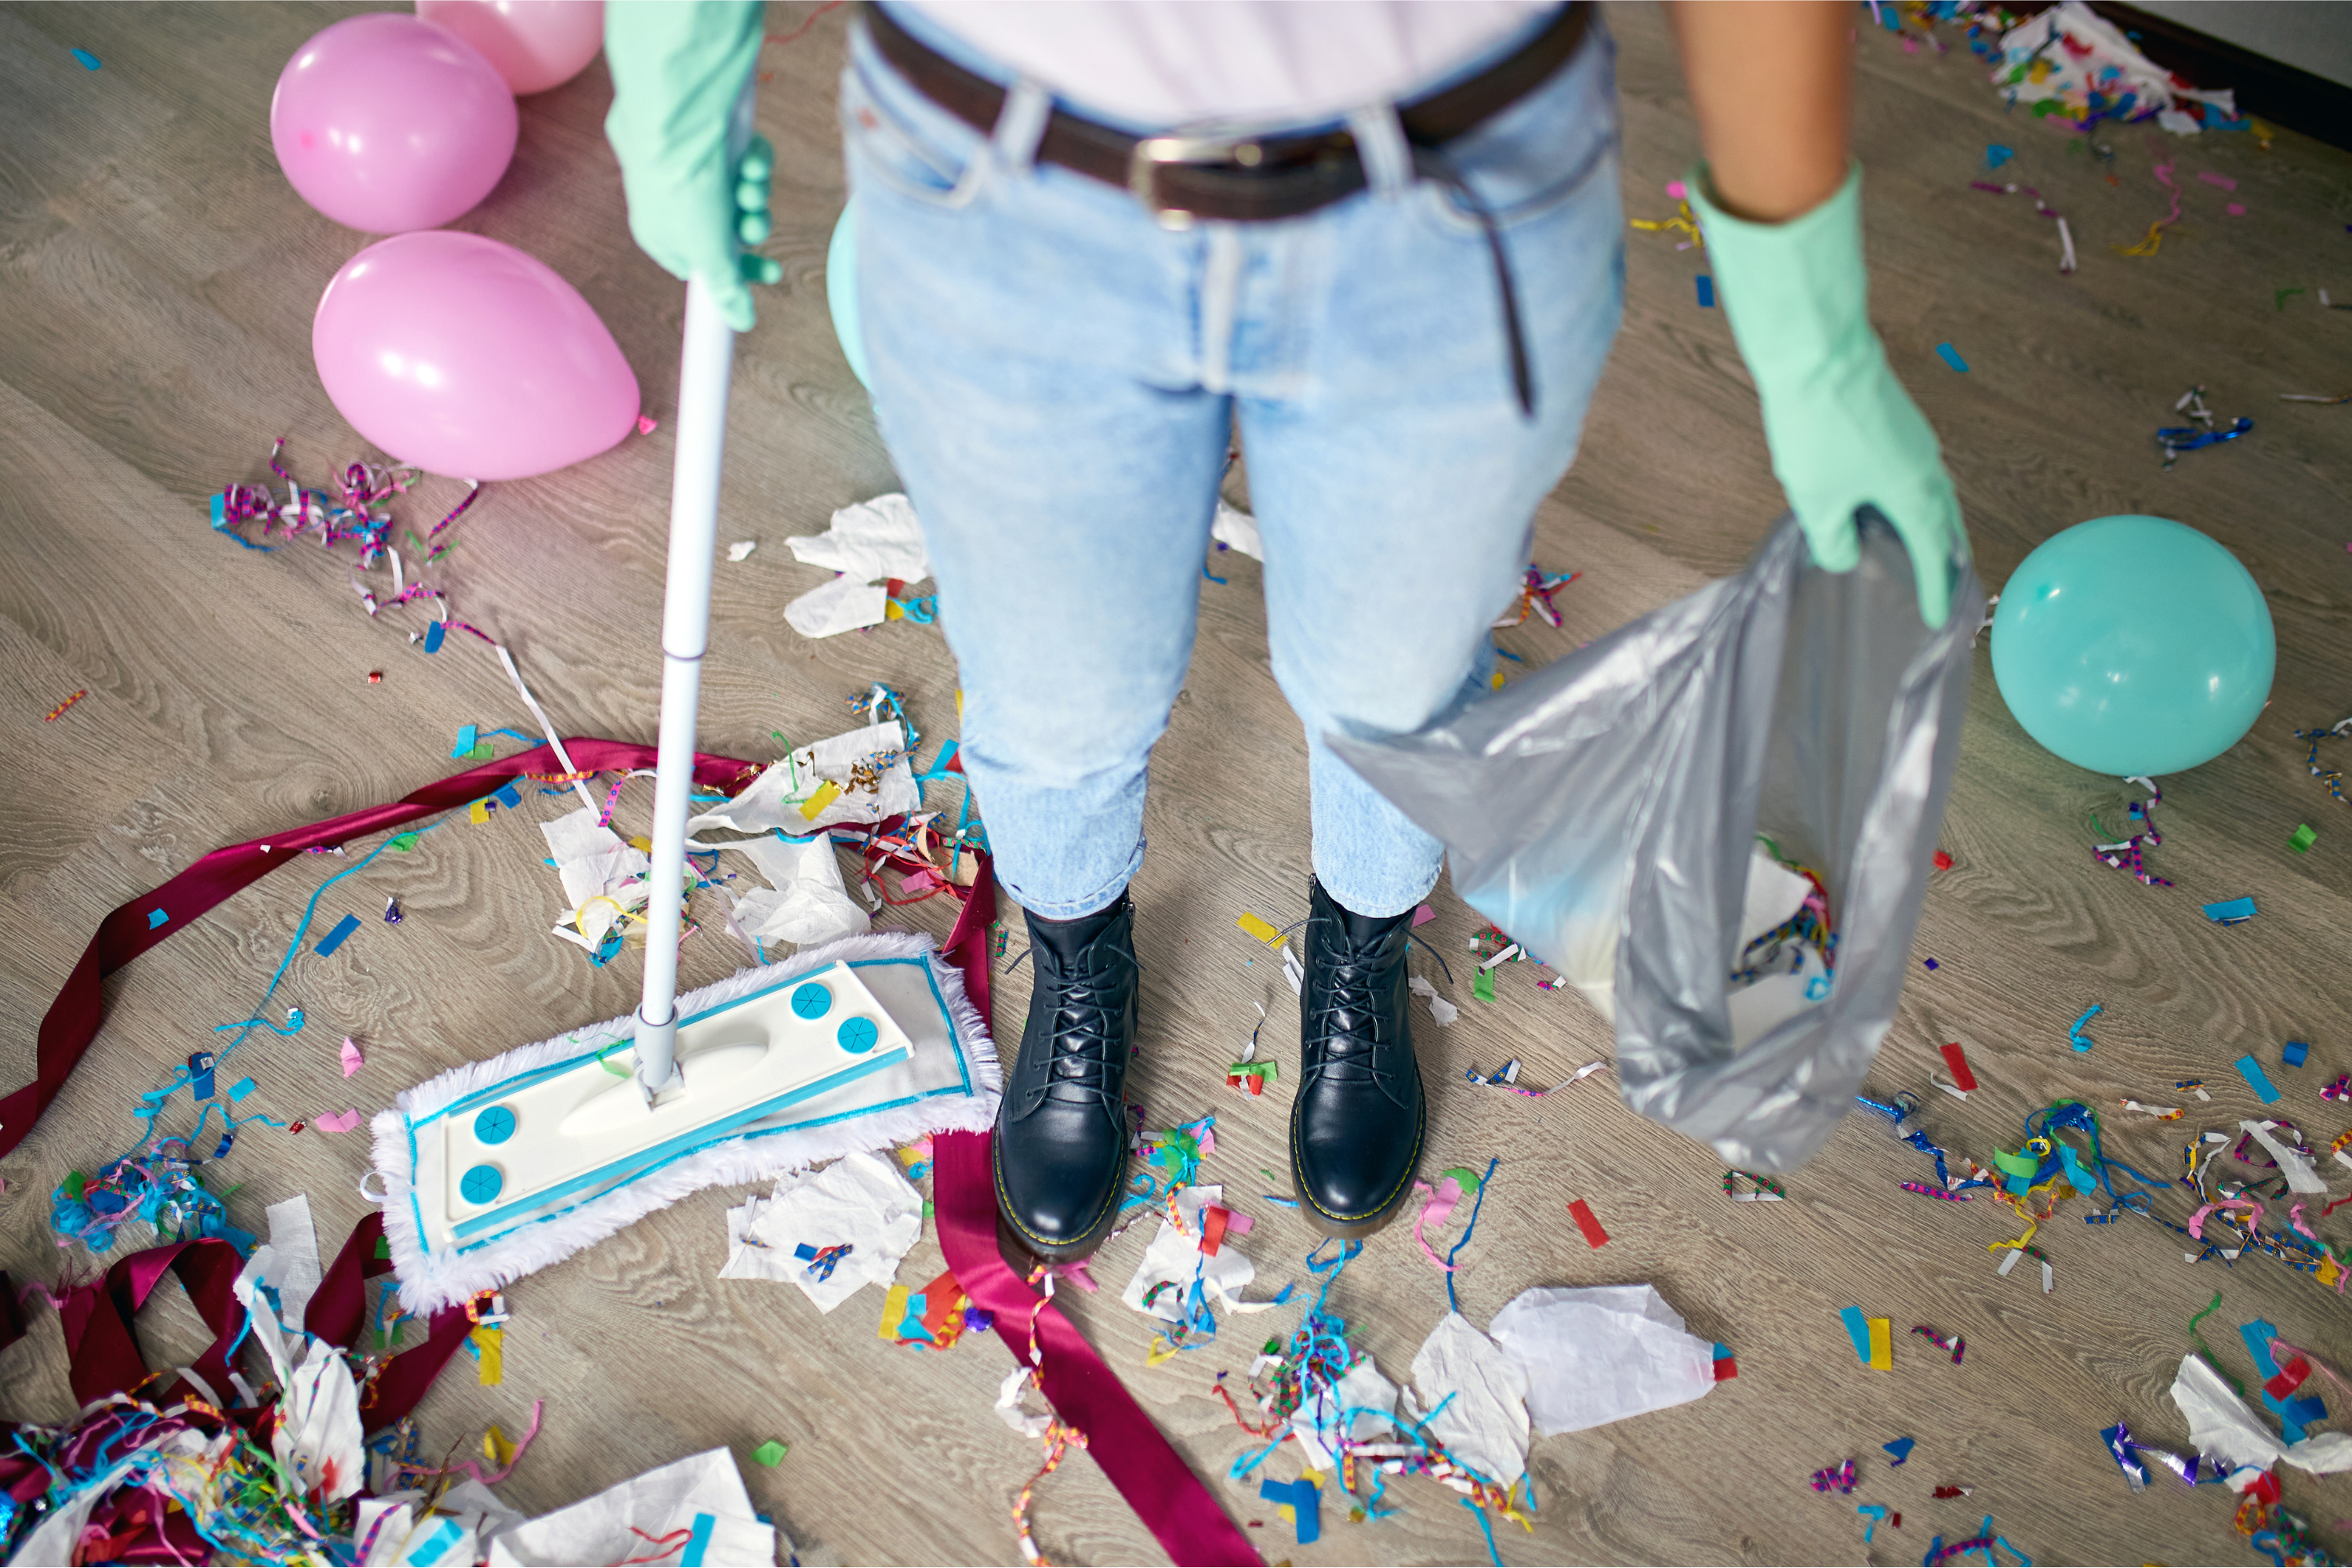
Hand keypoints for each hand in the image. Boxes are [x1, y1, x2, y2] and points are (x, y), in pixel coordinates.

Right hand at [604, 0, 781, 331]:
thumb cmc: (680, 188)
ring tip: (750, 188)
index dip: (739, 269)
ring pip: (740, 193)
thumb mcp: (708, 253)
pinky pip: (745, 157)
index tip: (771, 272)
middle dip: (750, 227)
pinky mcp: (711, 135)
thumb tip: (743, 322)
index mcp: (661, 234)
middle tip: (759, 224)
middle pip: (728, 228)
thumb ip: (727, 289)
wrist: (678, 118)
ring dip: (753, 196)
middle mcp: (674, 200)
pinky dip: (754, 161)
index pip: (704, 264)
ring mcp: (692, 166)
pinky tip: (750, 160)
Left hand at [1690, 165, 1969, 626]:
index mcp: (1916, 494)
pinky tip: (1885, 506)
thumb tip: (1843, 558)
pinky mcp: (1896, 423)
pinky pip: (1914, 474)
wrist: (1819, 352)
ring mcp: (1915, 442)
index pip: (1933, 553)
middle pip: (1944, 523)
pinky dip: (1910, 500)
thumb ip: (1833, 540)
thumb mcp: (1817, 500)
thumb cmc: (1820, 429)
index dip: (1933, 588)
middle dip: (1944, 558)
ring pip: (1931, 496)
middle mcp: (1927, 467)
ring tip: (1919, 554)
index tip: (1936, 616)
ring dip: (1929, 527)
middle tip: (1942, 587)